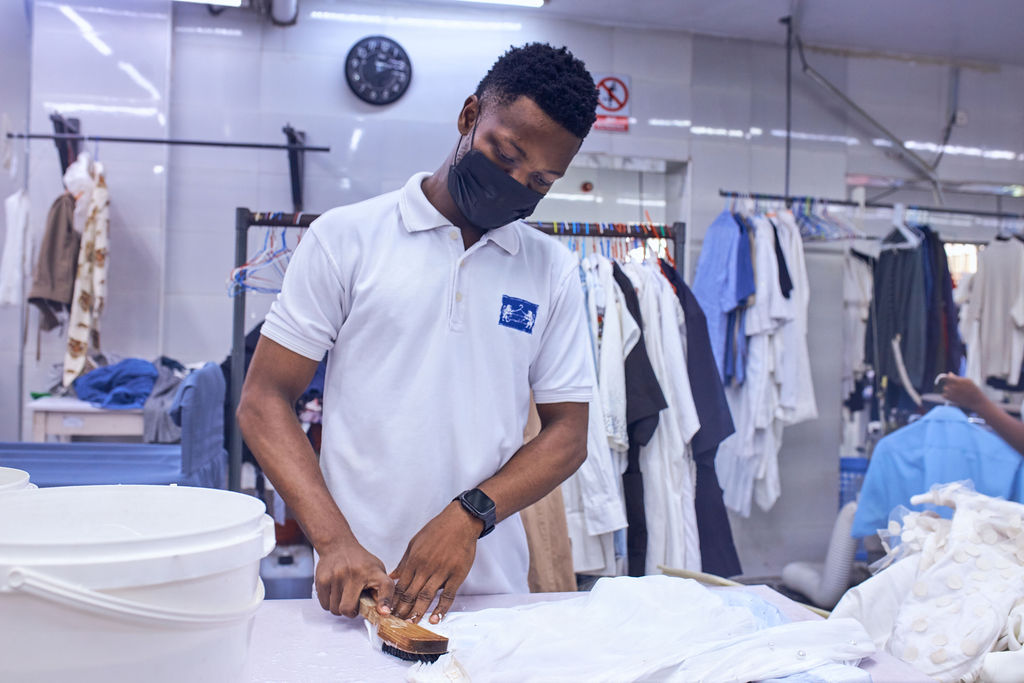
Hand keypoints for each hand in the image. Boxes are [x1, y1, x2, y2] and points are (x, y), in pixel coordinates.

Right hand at [314, 538, 394, 618]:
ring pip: (335, 609)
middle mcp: (356, 573)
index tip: (383, 612)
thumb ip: (382, 590)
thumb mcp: (376, 571)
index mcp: (374, 572)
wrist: (338, 545)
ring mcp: (337, 576)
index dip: (385, 601)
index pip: (385, 587)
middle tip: (353, 604)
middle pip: (348, 608)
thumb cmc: (359, 561)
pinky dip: (329, 603)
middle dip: (351, 612)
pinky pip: (325, 605)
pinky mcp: (323, 579)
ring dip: (339, 607)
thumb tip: (383, 612)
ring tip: (343, 595)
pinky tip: (335, 592)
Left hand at [390, 501, 481, 624]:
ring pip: (427, 597)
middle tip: (397, 622)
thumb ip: (404, 562)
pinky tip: (435, 618)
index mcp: (415, 560)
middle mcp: (426, 567)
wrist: (460, 522)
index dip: (394, 600)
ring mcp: (442, 572)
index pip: (400, 585)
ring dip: (418, 612)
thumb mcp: (415, 543)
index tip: (389, 610)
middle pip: (411, 594)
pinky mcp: (457, 575)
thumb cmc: (437, 530)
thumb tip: (392, 576)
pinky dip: (441, 609)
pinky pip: (448, 595)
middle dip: (403, 610)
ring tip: (412, 624)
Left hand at [940, 374, 986, 412]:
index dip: (946, 377)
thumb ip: (957, 377)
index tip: (946, 378)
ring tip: (957, 391)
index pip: (947, 377)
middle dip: (950, 383)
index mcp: (958, 381)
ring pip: (945, 388)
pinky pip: (943, 395)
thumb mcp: (968, 381)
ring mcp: (952, 393)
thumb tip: (949, 373)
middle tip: (957, 386)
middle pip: (947, 383)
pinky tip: (953, 395)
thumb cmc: (973, 389)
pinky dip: (947, 395)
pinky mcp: (951, 399)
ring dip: (949, 389)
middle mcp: (954, 387)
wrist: (977, 401)